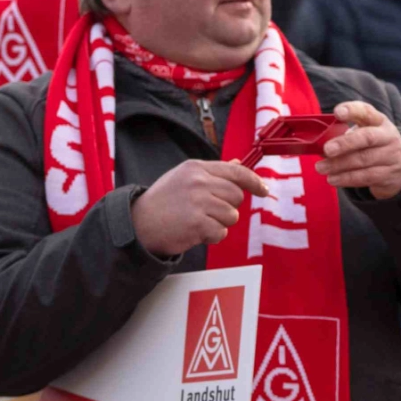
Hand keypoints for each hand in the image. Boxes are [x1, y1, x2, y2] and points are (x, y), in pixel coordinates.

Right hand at [132, 159, 267, 256]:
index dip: (253, 181)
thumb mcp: (184, 178)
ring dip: (218, 223)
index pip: (236, 171)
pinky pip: (221, 232)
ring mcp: (198, 202)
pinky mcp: (197, 223)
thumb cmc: (163, 202)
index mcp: (196, 168)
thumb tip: (238, 164)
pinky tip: (194, 232)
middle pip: (236, 196)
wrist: (138, 224)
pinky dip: (211, 236)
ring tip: (197, 221)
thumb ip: (212, 173)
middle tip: (207, 212)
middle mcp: (198, 182)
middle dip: (228, 207)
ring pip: (231, 216)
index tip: (263, 190)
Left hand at [316, 100, 400, 198]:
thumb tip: (318, 144)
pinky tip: (332, 179)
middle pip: (367, 138)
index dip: (352, 111)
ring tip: (321, 167)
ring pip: (364, 160)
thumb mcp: (365, 133)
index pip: (367, 112)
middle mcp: (388, 136)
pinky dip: (346, 178)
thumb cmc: (373, 146)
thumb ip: (345, 134)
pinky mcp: (388, 175)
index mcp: (379, 121)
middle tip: (327, 149)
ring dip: (339, 165)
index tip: (338, 112)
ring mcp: (391, 156)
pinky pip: (365, 177)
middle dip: (345, 143)